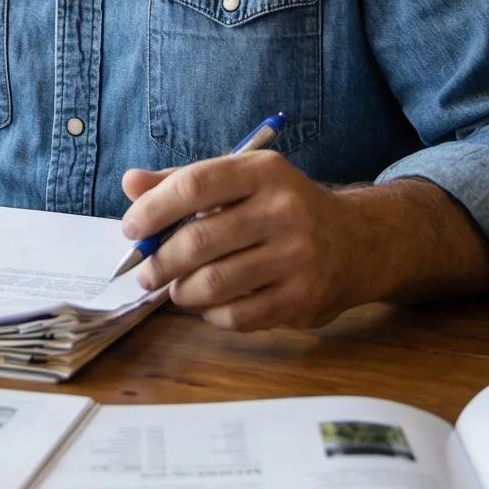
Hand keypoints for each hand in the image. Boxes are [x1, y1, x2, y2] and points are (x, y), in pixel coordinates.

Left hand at [118, 160, 488, 331]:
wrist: (358, 243)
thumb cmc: (283, 209)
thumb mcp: (242, 183)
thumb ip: (185, 182)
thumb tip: (130, 184)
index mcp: (264, 172)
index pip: (194, 185)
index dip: (153, 209)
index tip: (131, 229)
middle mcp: (284, 211)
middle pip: (198, 241)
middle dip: (159, 261)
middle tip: (145, 272)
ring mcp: (298, 258)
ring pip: (213, 284)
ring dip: (182, 292)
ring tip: (176, 289)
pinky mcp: (303, 299)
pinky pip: (237, 316)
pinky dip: (212, 314)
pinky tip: (212, 303)